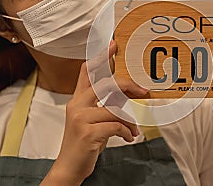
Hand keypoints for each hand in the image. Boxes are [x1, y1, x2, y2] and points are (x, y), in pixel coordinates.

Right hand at [41, 41, 148, 185]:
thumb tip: (126, 96)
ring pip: (115, 108)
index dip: (100, 56)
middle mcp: (76, 105)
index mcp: (77, 100)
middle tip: (143, 90)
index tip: (113, 44)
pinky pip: (116, 125)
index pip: (87, 71)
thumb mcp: (90, 120)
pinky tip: (128, 138)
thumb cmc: (84, 143)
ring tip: (133, 131)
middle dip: (128, 86)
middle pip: (106, 84)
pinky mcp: (88, 132)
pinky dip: (127, 132)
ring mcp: (81, 118)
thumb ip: (102, 105)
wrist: (69, 168)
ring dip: (130, 120)